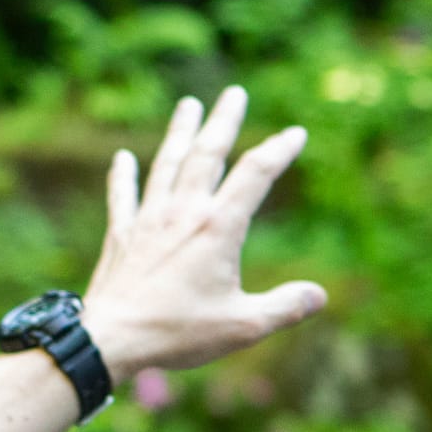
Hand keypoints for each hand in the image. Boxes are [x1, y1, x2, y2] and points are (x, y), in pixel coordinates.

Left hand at [80, 84, 327, 382]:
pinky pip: (123, 198)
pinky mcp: (122, 237)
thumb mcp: (243, 327)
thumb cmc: (177, 333)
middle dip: (223, 121)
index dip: (278, 151)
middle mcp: (183, 213)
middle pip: (207, 154)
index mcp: (218, 228)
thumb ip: (284, 308)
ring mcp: (149, 221)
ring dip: (179, 133)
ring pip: (166, 165)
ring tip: (188, 105)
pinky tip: (122, 158)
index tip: (295, 134)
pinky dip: (123, 176)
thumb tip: (319, 296)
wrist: (112, 338)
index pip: (255, 175)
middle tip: (233, 93)